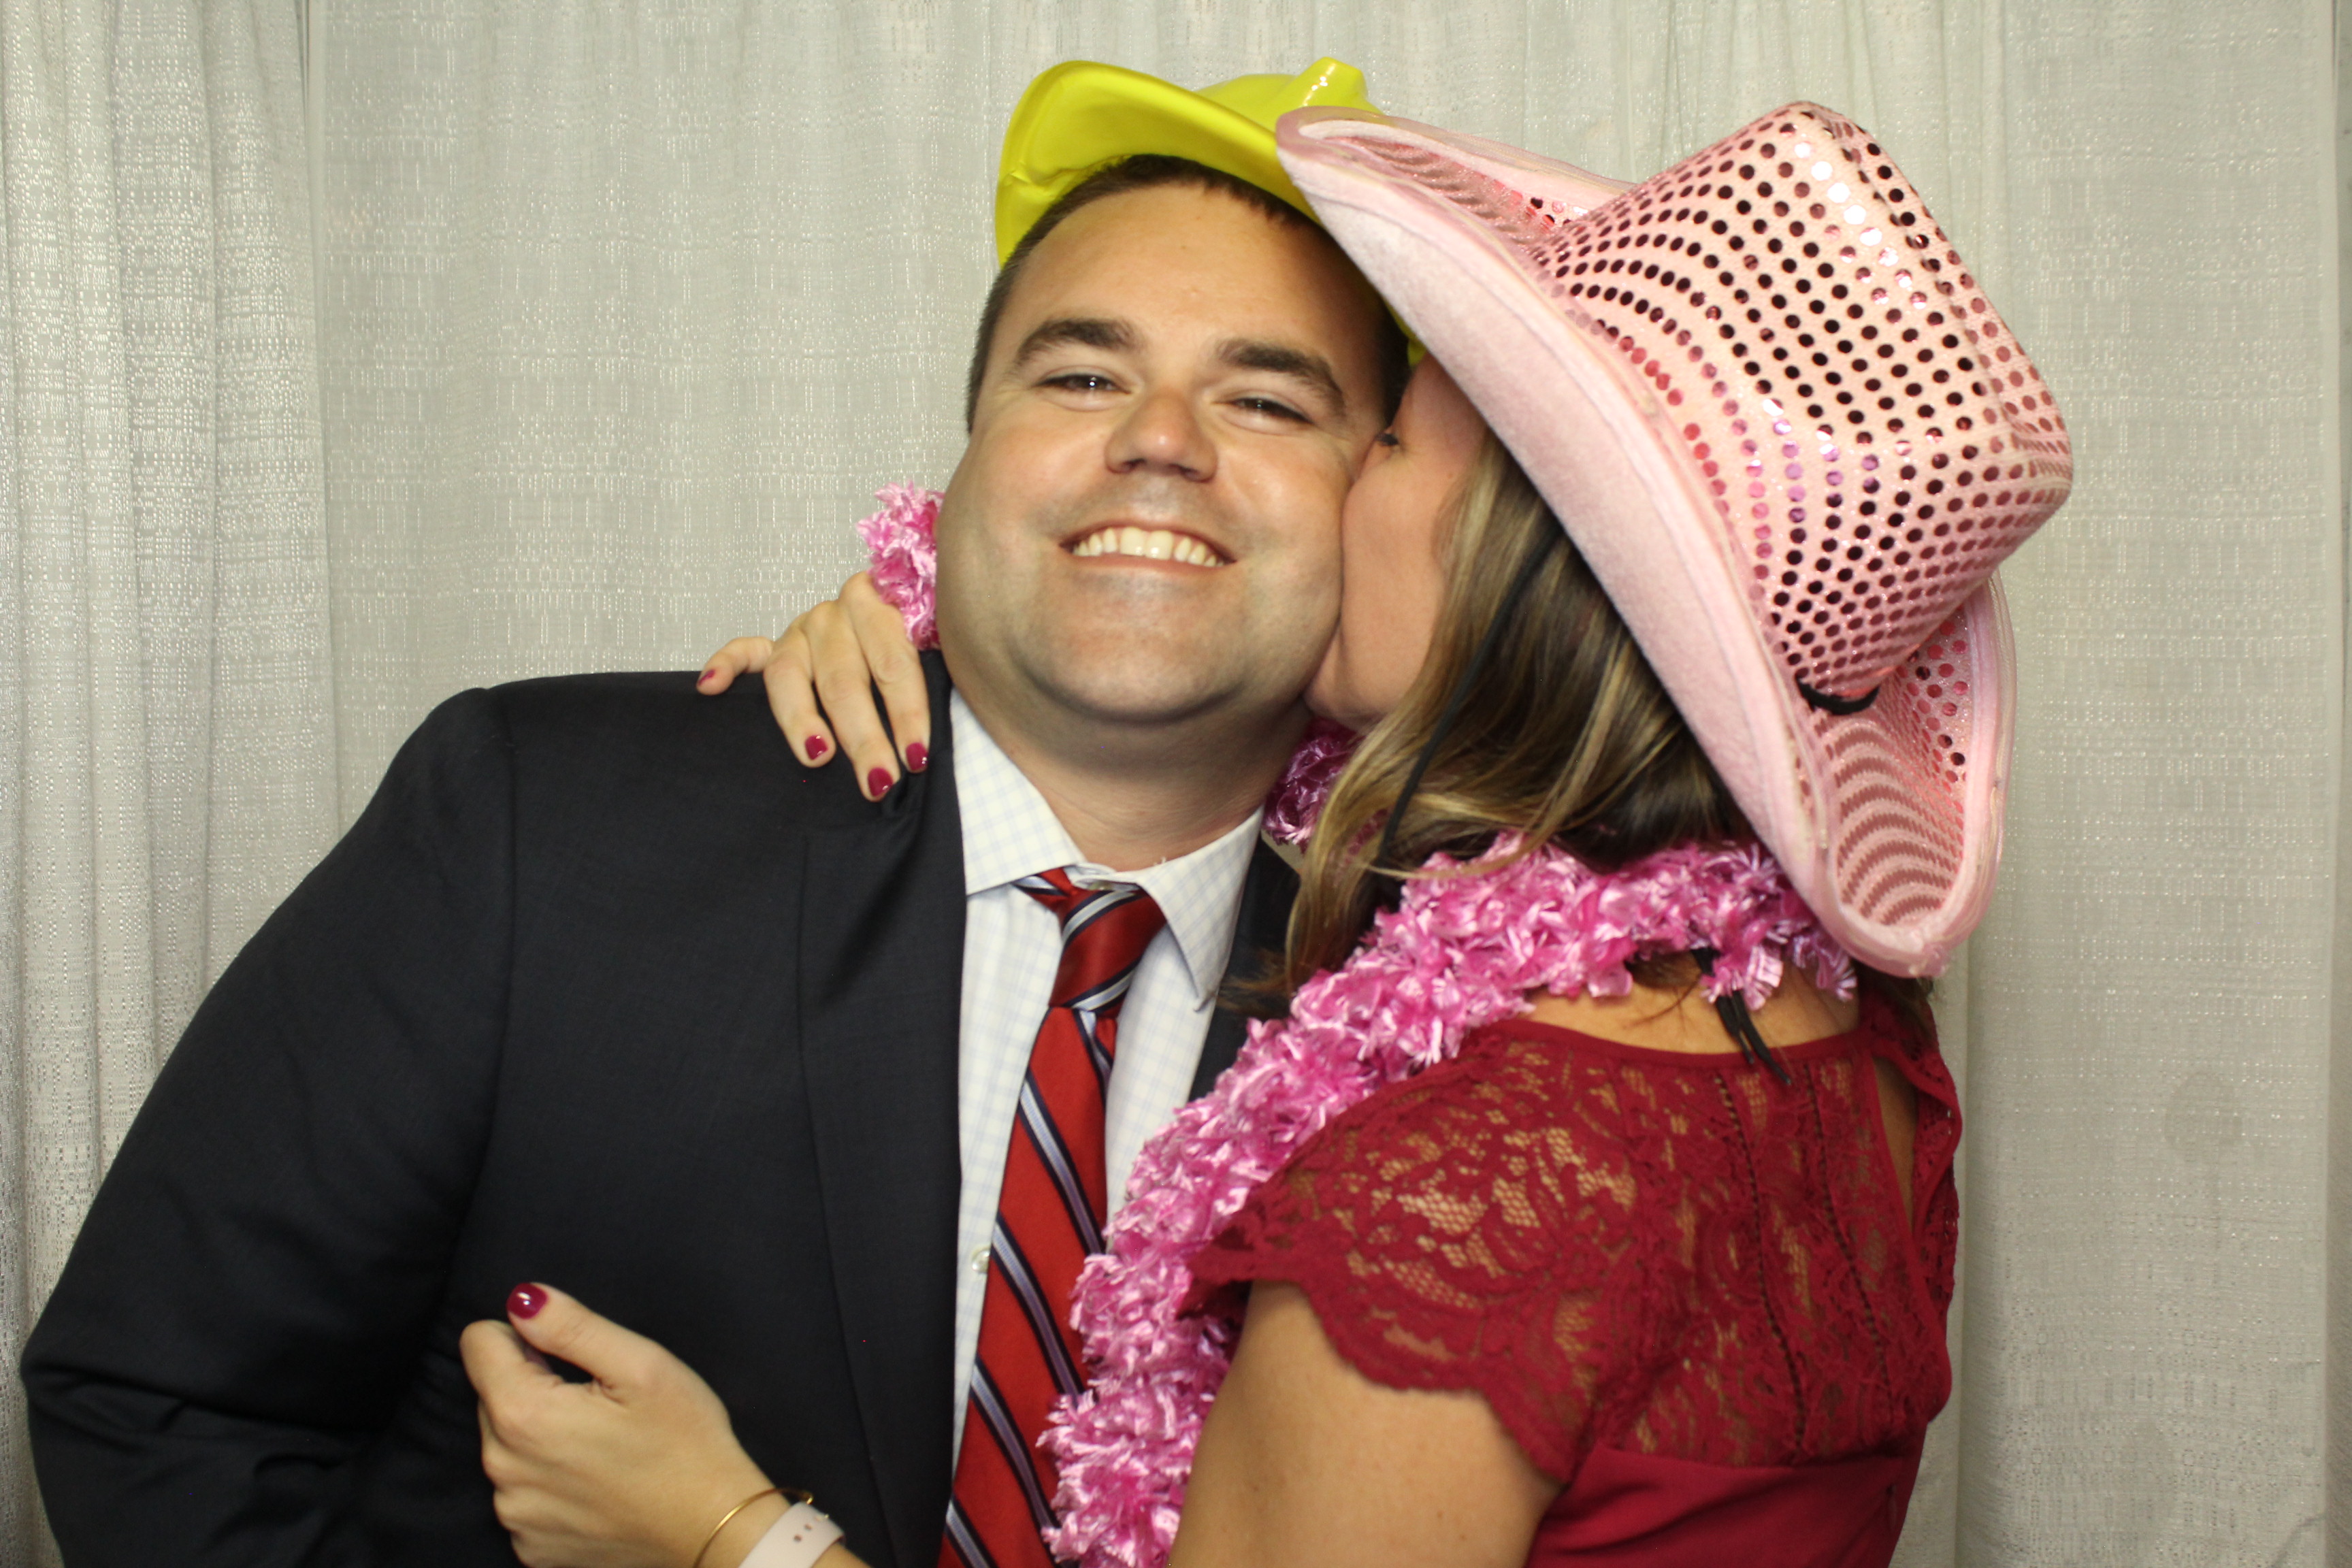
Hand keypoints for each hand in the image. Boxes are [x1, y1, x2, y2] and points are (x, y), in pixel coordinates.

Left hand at [462, 1284, 783, 1567]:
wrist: (713, 1531)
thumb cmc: (686, 1443)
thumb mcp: (641, 1365)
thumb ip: (572, 1326)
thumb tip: (522, 1300)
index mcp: (524, 1415)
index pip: (478, 1344)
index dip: (525, 1335)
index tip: (566, 1354)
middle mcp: (503, 1470)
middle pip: (490, 1395)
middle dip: (533, 1385)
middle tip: (597, 1401)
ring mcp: (514, 1514)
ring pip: (505, 1444)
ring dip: (539, 1434)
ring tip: (601, 1442)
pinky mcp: (530, 1545)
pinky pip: (521, 1491)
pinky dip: (549, 1479)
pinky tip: (596, 1479)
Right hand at [697, 571, 930, 800]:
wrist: (901, 611)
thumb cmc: (919, 650)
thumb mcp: (936, 653)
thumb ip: (935, 677)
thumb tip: (930, 747)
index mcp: (882, 609)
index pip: (894, 666)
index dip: (907, 714)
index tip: (915, 758)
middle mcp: (836, 616)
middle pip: (843, 679)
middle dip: (863, 736)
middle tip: (876, 780)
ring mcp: (800, 631)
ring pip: (790, 674)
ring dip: (802, 720)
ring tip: (817, 756)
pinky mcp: (771, 645)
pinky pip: (743, 652)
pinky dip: (724, 666)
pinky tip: (711, 687)